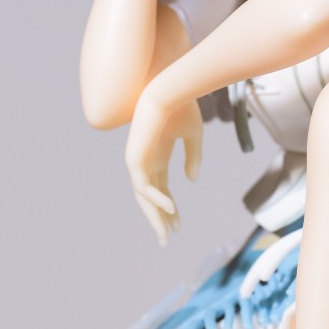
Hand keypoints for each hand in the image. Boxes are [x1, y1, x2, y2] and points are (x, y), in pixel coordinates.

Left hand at [125, 85, 202, 243]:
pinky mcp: (135, 158)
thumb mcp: (194, 136)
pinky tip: (169, 206)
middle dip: (159, 220)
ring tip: (165, 233)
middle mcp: (146, 160)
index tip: (179, 226)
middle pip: (151, 198)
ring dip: (155, 216)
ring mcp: (139, 160)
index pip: (163, 189)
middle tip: (166, 239)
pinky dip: (156, 198)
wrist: (168, 90)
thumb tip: (191, 180)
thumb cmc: (182, 106)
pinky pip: (143, 186)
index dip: (170, 209)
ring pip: (144, 197)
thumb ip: (193, 158)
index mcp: (159, 156)